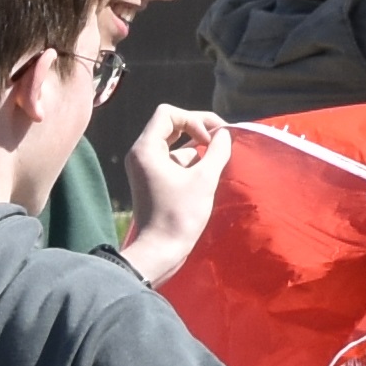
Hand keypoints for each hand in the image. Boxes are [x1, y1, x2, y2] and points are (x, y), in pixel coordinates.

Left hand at [116, 105, 231, 279]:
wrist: (160, 251)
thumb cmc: (180, 215)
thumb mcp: (204, 180)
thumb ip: (217, 151)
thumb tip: (224, 135)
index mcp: (146, 149)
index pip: (168, 113)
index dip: (193, 119)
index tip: (209, 140)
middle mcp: (141, 154)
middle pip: (171, 125)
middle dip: (198, 129)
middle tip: (222, 137)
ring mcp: (146, 168)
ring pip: (175, 144)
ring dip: (197, 148)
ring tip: (217, 161)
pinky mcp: (153, 181)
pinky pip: (173, 160)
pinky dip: (191, 162)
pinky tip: (209, 174)